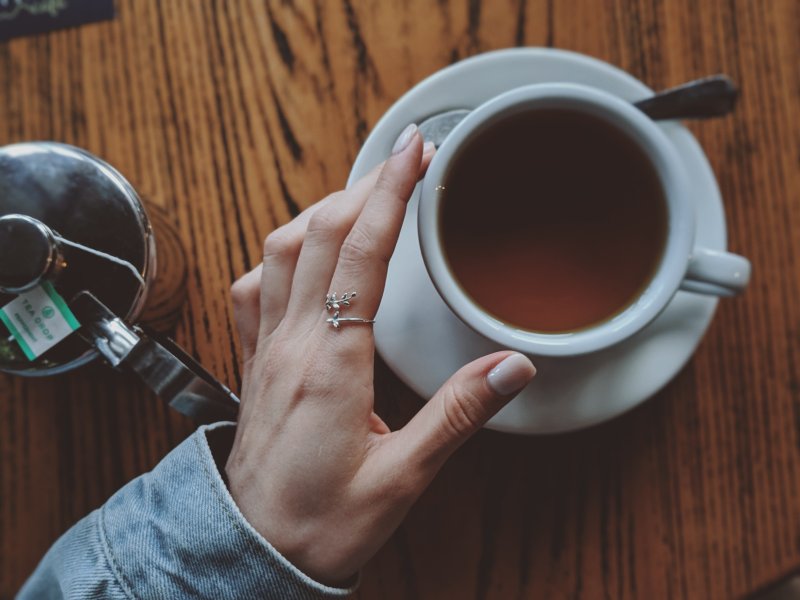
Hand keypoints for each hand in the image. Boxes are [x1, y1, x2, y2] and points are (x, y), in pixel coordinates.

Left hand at [225, 125, 535, 584]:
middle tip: (403, 159)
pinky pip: (254, 288)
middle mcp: (290, 346)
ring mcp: (265, 351)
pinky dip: (280, 254)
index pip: (360, 254)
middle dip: (363, 184)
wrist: (254, 553)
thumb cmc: (323, 524)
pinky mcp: (254, 364)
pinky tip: (300, 254)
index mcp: (330, 365)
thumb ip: (459, 414)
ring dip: (321, 211)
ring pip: (279, 250)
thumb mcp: (404, 476)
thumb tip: (513, 366)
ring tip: (362, 196)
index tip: (414, 153)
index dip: (389, 194)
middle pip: (318, 234)